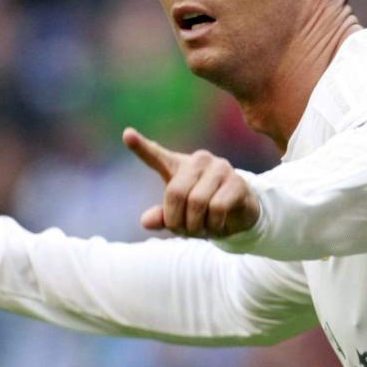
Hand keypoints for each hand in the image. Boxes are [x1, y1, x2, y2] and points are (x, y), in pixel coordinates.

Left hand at [123, 127, 260, 238]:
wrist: (239, 216)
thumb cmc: (203, 212)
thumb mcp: (180, 217)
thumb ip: (163, 217)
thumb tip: (146, 221)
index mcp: (179, 166)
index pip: (156, 156)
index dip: (141, 147)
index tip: (127, 135)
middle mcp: (199, 161)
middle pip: (175, 192)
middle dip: (177, 220)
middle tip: (183, 231)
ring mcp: (220, 168)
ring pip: (197, 202)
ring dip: (196, 225)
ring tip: (202, 229)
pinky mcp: (237, 182)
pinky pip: (217, 207)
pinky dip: (214, 224)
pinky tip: (217, 224)